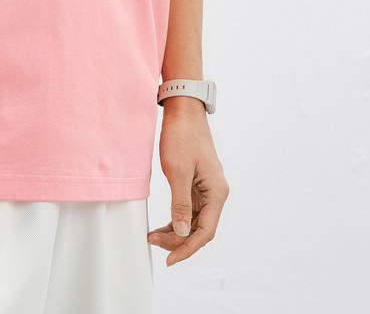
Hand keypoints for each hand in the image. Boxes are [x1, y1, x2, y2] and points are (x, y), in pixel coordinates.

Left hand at [146, 101, 227, 265]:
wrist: (183, 110)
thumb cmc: (182, 136)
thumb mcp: (178, 170)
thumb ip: (180, 203)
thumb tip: (181, 233)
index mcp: (216, 193)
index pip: (204, 232)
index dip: (187, 249)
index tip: (169, 260)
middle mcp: (216, 194)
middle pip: (199, 229)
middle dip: (177, 241)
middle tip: (153, 242)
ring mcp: (207, 189)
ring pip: (194, 221)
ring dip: (175, 232)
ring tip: (153, 236)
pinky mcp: (198, 184)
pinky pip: (189, 209)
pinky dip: (176, 219)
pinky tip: (162, 225)